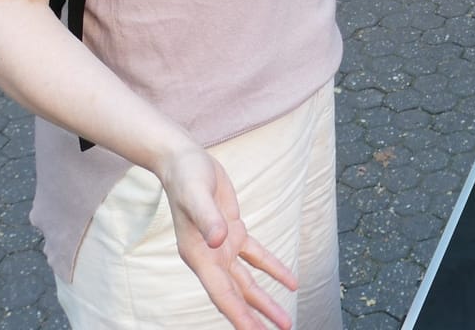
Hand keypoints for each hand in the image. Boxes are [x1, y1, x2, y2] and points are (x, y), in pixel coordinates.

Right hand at [158, 145, 299, 329]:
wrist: (183, 161)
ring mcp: (222, 248)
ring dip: (265, 302)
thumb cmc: (186, 176)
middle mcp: (210, 258)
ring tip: (285, 321)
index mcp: (199, 256)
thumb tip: (219, 240)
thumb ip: (207, 218)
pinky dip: (273, 269)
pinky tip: (291, 282)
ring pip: (247, 283)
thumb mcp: (196, 194)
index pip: (221, 293)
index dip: (237, 315)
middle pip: (236, 295)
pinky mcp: (234, 233)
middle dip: (255, 317)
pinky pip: (257, 257)